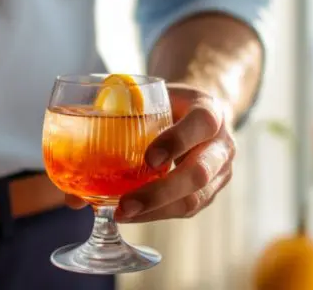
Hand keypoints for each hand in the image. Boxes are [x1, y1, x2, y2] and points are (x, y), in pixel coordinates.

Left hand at [115, 83, 235, 222]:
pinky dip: (158, 213)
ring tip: (122, 213)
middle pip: (200, 172)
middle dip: (160, 192)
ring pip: (195, 199)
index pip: (202, 123)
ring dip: (156, 210)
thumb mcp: (156, 98)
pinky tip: (134, 213)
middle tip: (125, 203)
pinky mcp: (211, 191)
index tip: (149, 158)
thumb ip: (125, 112)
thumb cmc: (172, 105)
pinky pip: (187, 209)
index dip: (177, 141)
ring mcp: (220, 171)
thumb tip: (91, 134)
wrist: (199, 115)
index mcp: (210, 111)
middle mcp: (221, 143)